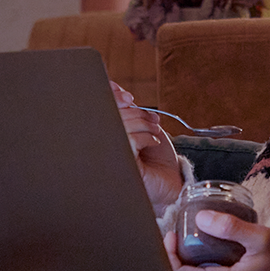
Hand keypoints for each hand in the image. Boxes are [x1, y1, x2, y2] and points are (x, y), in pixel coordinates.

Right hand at [115, 83, 181, 210]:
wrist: (169, 183)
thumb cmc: (155, 158)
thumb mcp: (142, 126)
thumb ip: (127, 109)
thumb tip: (113, 87)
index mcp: (106, 134)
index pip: (99, 109)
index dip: (112, 98)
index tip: (128, 97)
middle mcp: (103, 145)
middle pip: (111, 115)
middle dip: (136, 113)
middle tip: (153, 120)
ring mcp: (110, 157)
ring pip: (121, 125)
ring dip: (144, 124)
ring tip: (154, 132)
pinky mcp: (120, 167)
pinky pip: (130, 140)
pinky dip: (146, 137)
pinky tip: (152, 144)